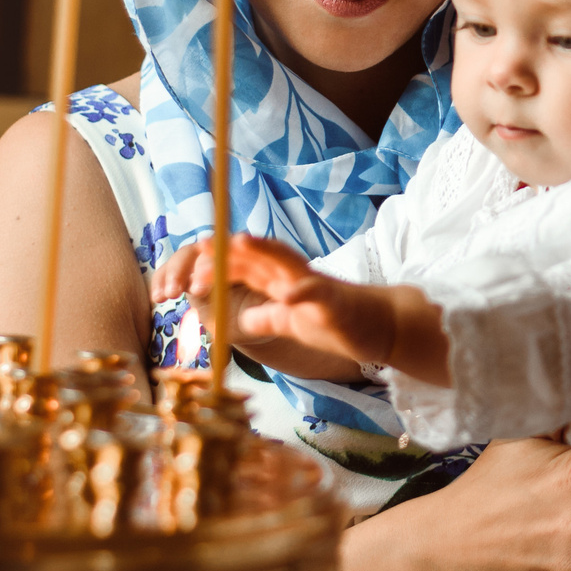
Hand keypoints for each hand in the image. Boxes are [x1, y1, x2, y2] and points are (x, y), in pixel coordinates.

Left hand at [150, 236, 378, 378]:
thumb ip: (269, 317)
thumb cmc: (337, 324)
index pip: (246, 268)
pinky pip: (317, 294)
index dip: (217, 266)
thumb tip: (241, 318)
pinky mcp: (335, 303)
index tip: (188, 270)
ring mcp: (316, 286)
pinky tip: (286, 293)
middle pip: (259, 257)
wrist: (383, 327)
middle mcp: (296, 277)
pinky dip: (302, 291)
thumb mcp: (293, 324)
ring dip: (263, 251)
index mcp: (283, 282)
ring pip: (287, 262)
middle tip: (197, 253)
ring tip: (238, 243)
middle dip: (228, 253)